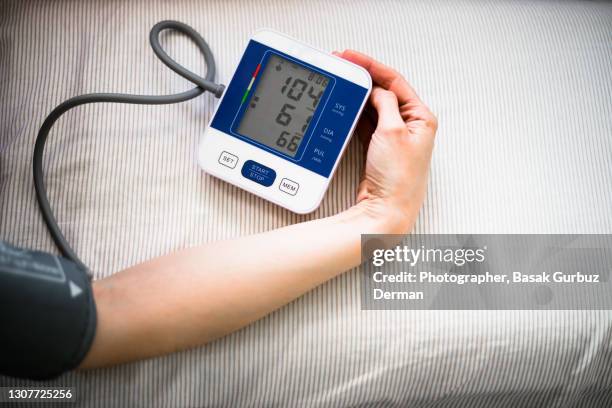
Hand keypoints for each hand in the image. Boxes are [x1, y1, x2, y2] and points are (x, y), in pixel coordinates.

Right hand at [334, 50, 437, 233]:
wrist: (386, 210)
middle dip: (363, 78)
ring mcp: (394, 137)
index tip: (352, 57)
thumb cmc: (397, 178)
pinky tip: (344, 105)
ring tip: (340, 83)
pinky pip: (366, 122)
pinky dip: (355, 113)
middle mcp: (410, 126)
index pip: (395, 82)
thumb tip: (376, 90)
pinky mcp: (379, 148)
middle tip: (342, 67)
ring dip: (357, 96)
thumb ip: (385, 104)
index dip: (372, 66)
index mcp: (422, 118)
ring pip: (373, 107)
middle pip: (384, 92)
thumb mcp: (393, 131)